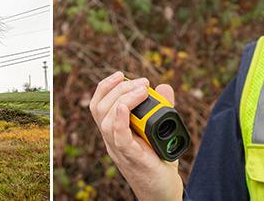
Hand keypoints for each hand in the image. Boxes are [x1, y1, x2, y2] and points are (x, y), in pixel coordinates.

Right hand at [89, 71, 182, 200]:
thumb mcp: (160, 130)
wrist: (163, 193)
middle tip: (143, 82)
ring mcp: (119, 149)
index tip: (121, 74)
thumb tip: (165, 87)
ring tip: (143, 90)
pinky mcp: (132, 157)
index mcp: (114, 132)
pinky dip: (119, 120)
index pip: (98, 105)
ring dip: (123, 99)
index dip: (105, 87)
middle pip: (100, 108)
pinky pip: (118, 137)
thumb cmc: (159, 164)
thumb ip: (161, 108)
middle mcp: (112, 140)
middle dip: (119, 88)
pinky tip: (124, 108)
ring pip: (106, 120)